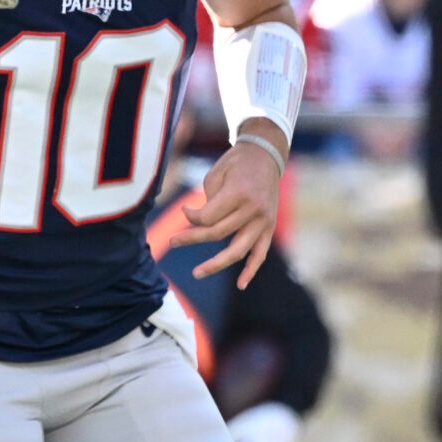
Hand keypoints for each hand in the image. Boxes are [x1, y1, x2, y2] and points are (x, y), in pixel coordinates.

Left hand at [169, 128, 284, 285]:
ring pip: (238, 250)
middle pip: (218, 234)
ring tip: (197, 273)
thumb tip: (197, 223)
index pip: (208, 217)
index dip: (191, 217)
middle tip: (172, 242)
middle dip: (192, 238)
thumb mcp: (217, 173)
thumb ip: (208, 201)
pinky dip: (251, 270)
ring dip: (216, 264)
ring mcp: (264, 221)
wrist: (266, 156)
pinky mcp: (269, 228)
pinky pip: (260, 254)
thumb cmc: (236, 163)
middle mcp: (253, 210)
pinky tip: (241, 285)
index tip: (184, 210)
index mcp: (239, 193)